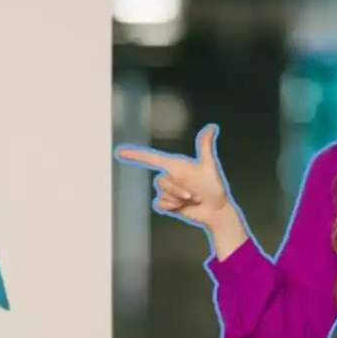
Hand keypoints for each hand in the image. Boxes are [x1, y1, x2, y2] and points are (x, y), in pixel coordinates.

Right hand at [114, 124, 232, 229]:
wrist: (216, 210)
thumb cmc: (214, 188)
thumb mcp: (209, 166)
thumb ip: (205, 146)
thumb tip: (211, 127)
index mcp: (176, 165)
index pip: (151, 158)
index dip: (135, 154)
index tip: (120, 152)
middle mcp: (170, 177)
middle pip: (161, 181)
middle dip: (179, 189)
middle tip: (195, 193)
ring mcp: (168, 191)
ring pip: (163, 194)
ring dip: (179, 198)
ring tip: (193, 199)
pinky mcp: (168, 204)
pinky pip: (161, 204)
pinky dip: (173, 206)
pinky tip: (183, 206)